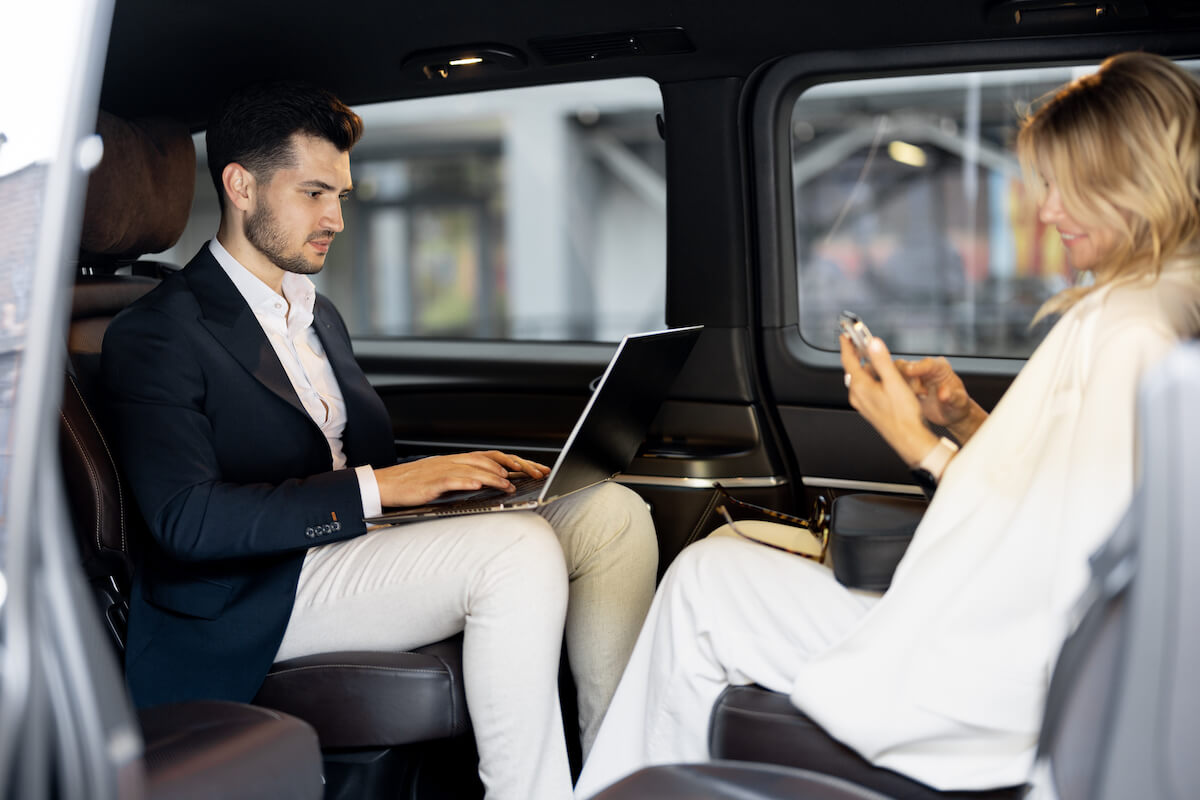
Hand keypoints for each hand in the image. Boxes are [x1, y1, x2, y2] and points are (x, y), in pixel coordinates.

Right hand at [373, 451, 549, 507]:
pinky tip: (480, 485)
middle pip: (491, 459)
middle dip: (516, 466)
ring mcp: (443, 469)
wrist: (385, 485)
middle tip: (535, 474)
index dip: (517, 461)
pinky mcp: (432, 482)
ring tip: (511, 485)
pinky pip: (453, 479)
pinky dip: (469, 481)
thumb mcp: (445, 480)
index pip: (494, 457)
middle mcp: (454, 461)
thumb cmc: (414, 485)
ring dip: (496, 476)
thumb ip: (467, 479)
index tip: (536, 469)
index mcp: (459, 460)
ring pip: (476, 468)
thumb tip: (492, 483)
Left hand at [840, 335, 937, 467]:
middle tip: (864, 345)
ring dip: (871, 369)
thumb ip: (882, 361)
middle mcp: (857, 396)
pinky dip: (874, 380)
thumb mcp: (894, 382)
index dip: (847, 345)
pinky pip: (868, 389)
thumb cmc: (903, 415)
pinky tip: (887, 381)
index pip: (848, 360)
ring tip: (883, 363)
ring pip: (863, 380)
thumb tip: (873, 344)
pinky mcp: (870, 409)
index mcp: (860, 387)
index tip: (846, 336)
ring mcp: (863, 403)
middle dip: (860, 356)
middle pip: (855, 369)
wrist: (908, 439)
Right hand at [894, 356, 986, 442]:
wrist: (950, 414)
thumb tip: (943, 394)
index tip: (908, 371)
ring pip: (894, 375)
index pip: (927, 363)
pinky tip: (906, 401)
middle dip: (906, 380)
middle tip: (920, 394)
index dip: (917, 366)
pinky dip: (894, 392)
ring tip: (917, 399)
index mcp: (940, 367)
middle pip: (905, 365)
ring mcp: (912, 376)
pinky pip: (891, 384)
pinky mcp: (903, 385)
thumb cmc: (958, 406)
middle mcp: (924, 368)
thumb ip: (953, 397)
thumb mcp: (959, 403)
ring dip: (900, 388)